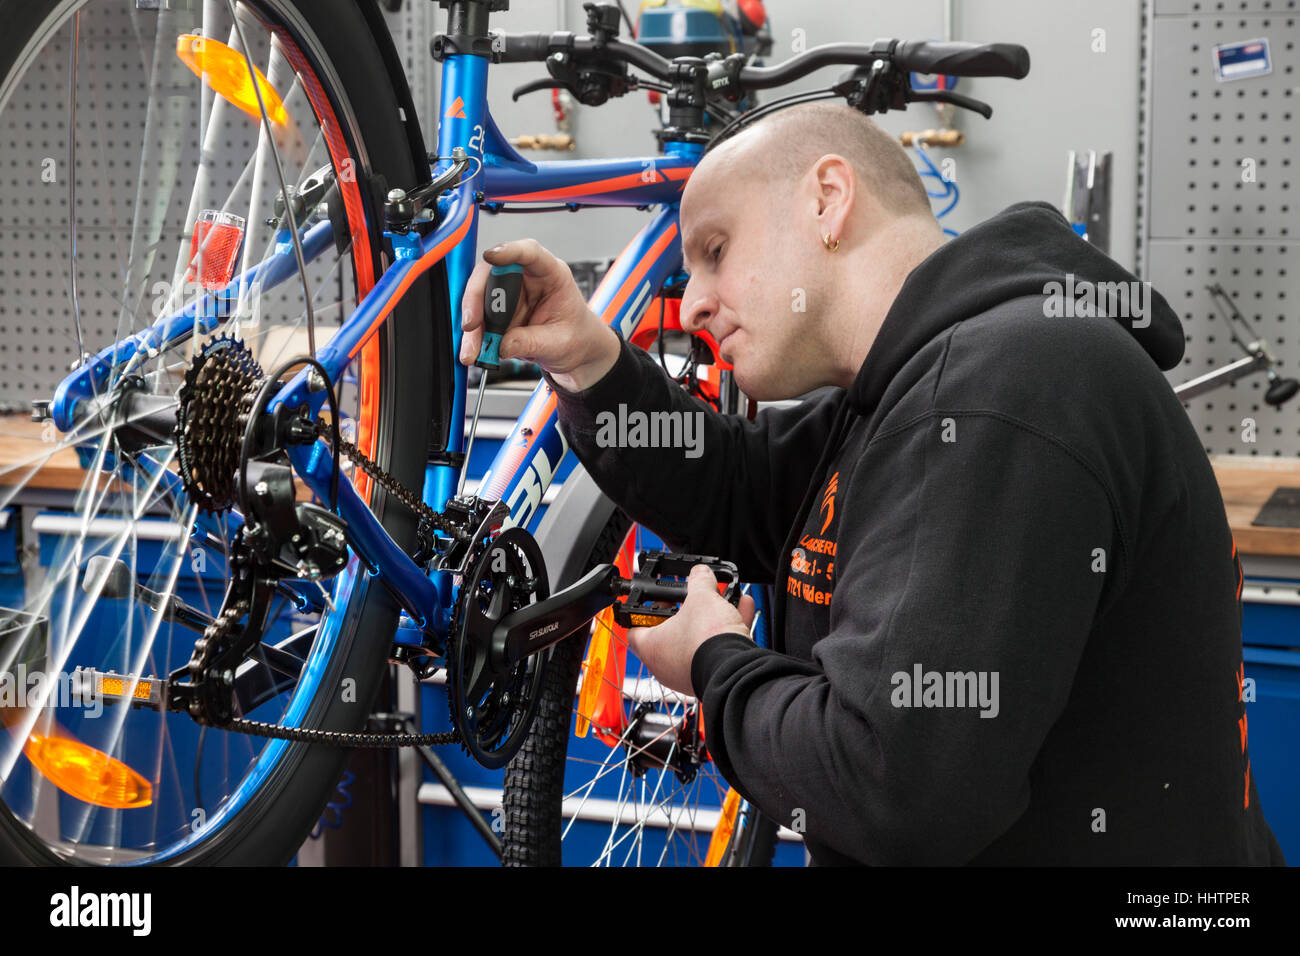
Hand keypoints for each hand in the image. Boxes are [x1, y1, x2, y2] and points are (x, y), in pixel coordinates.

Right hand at [459, 238, 621, 392]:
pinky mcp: (498, 312)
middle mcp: (526, 278)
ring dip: (472, 325)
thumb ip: (532, 342)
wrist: (574, 351)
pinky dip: (473, 336)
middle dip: (476, 299)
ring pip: (479, 299)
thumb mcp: (559, 343)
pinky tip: (474, 351)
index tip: (492, 255)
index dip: (510, 251)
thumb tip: (503, 345)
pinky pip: (478, 319)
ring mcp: (509, 294)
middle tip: (471, 325)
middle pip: (492, 274)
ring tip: (473, 351)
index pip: (530, 253)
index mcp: (551, 274)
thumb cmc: (575, 337)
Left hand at [626, 564, 755, 697]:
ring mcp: (687, 674)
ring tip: (724, 600)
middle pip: (671, 632)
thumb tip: (701, 573)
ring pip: (696, 641)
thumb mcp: (701, 597)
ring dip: (711, 619)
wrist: (735, 668)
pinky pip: (715, 650)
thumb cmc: (706, 640)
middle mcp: (665, 665)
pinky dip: (727, 632)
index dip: (646, 609)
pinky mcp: (710, 676)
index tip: (660, 599)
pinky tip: (742, 610)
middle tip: (694, 599)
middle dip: (687, 612)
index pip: (636, 627)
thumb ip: (699, 581)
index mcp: (651, 647)